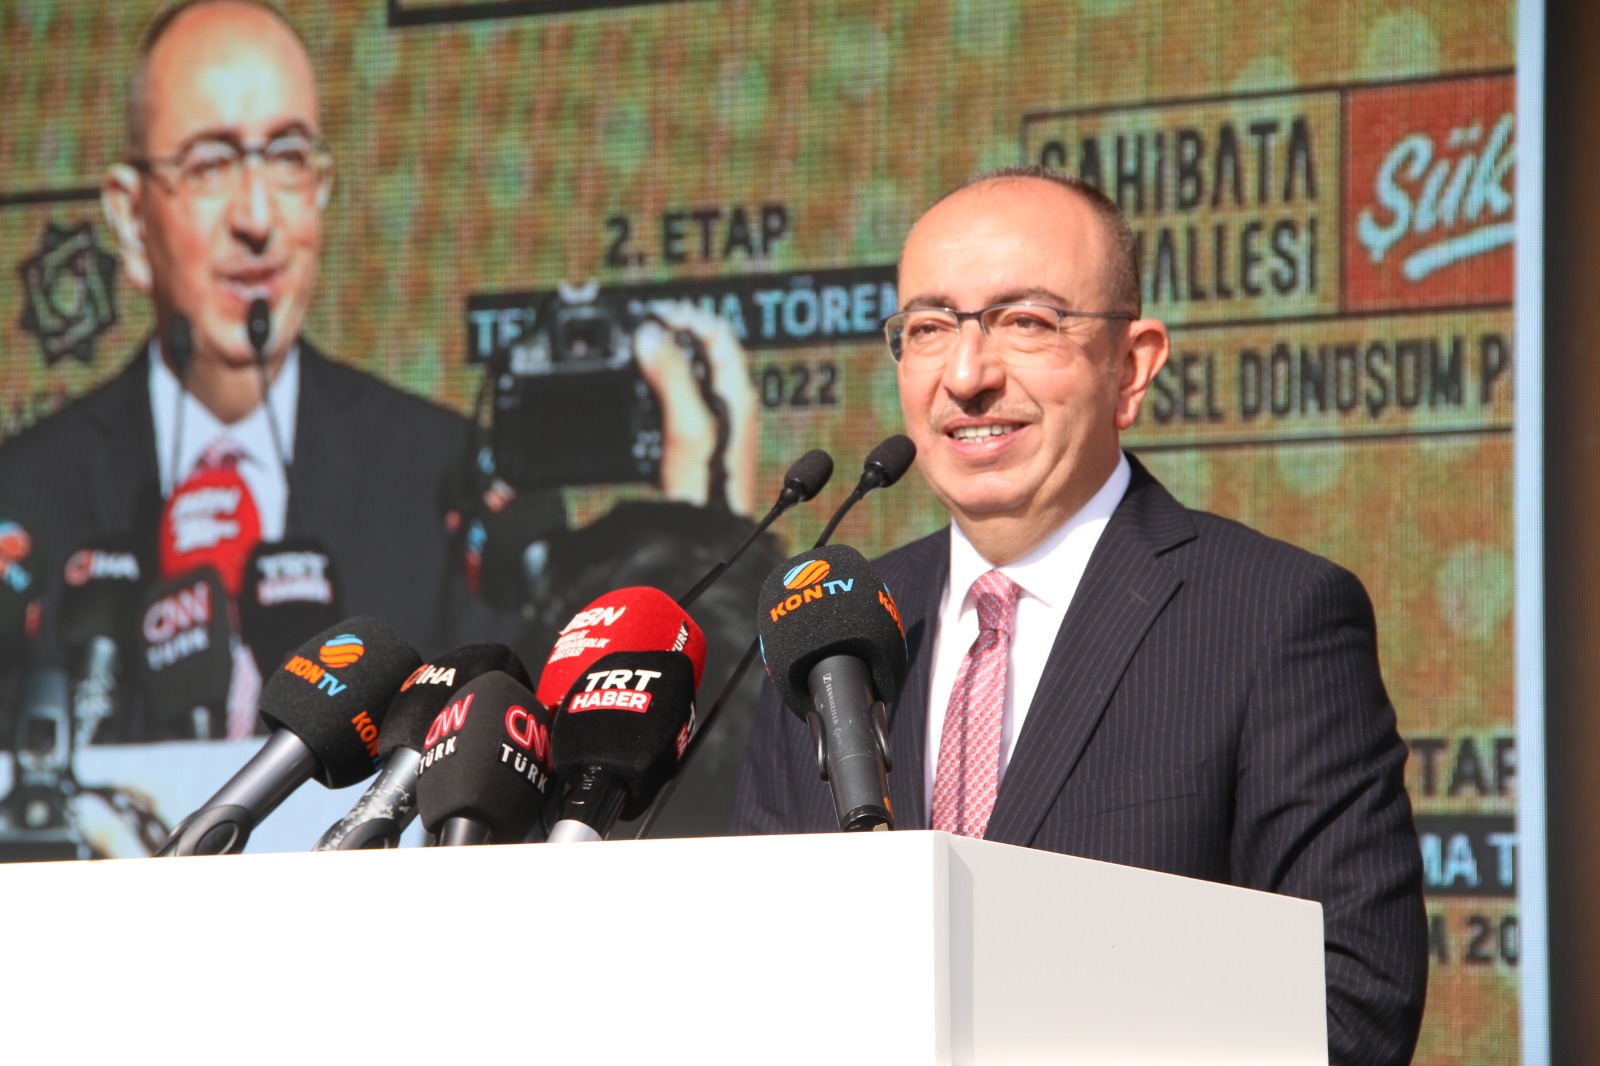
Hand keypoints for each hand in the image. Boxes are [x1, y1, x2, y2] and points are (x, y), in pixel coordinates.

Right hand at [634, 301, 758, 516]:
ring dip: (665, 361)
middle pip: (704, 352)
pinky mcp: (702, 445)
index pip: (718, 333)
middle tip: (638, 329)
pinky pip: (681, 403)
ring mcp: (718, 427)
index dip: (685, 317)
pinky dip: (661, 390)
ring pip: (692, 377)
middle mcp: (733, 407)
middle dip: (672, 335)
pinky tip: (641, 398)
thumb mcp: (686, 427)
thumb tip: (652, 335)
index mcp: (737, 395)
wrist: (706, 540)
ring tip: (634, 354)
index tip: (652, 315)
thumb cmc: (707, 491)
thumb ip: (672, 378)